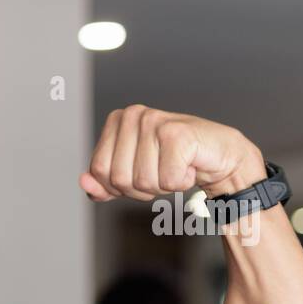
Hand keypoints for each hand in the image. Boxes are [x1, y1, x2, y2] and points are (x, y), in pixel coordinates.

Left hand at [80, 105, 265, 201]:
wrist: (218, 157)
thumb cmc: (174, 161)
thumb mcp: (132, 174)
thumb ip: (104, 182)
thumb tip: (84, 183)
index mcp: (117, 120)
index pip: (98, 170)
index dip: (118, 185)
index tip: (141, 172)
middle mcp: (133, 115)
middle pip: (118, 179)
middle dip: (141, 188)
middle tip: (162, 171)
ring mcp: (155, 122)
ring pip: (143, 182)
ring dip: (162, 186)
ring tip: (176, 167)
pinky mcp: (177, 134)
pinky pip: (167, 181)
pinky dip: (181, 182)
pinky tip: (190, 166)